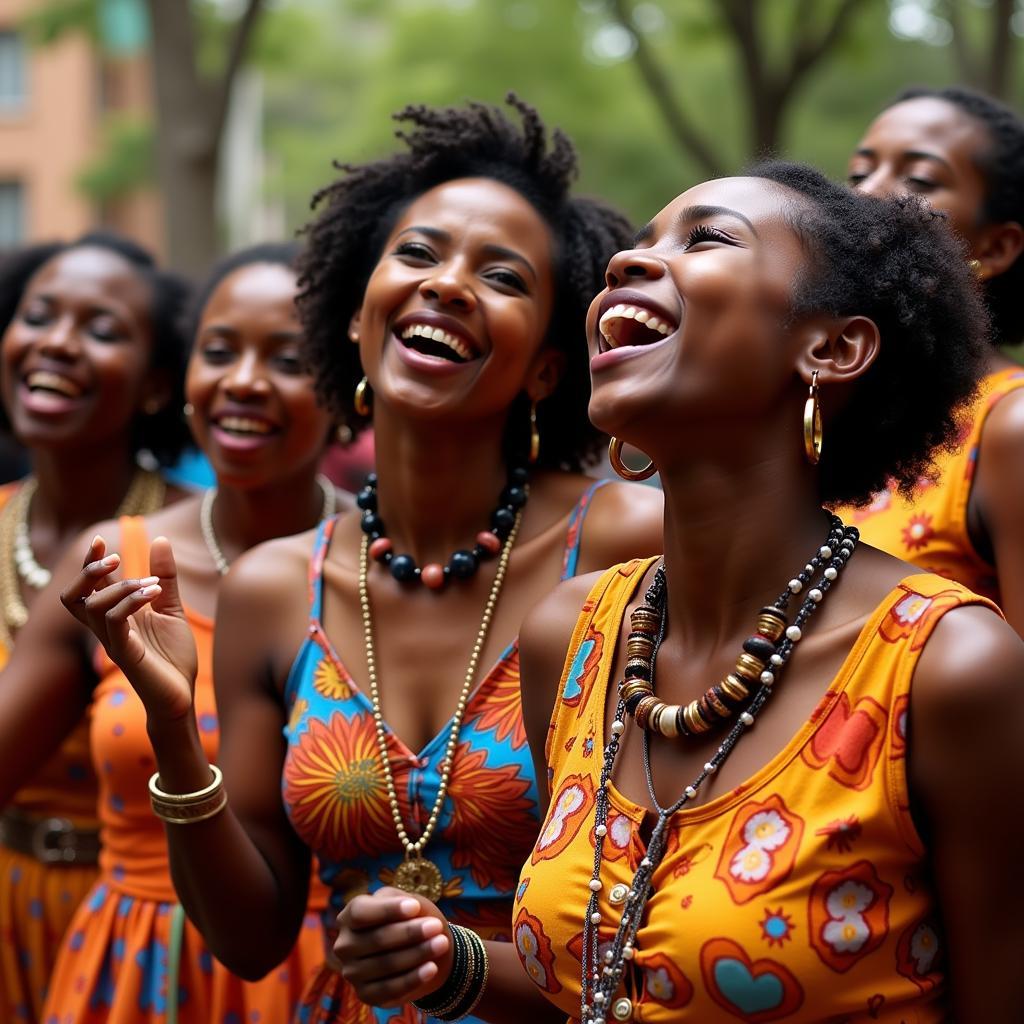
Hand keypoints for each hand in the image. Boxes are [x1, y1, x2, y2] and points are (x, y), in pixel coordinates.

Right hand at [61, 535, 197, 722]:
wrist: (181, 696)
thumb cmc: (172, 657)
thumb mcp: (172, 609)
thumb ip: (165, 578)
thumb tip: (161, 540)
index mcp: (114, 617)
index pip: (87, 588)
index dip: (88, 563)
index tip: (101, 541)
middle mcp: (106, 629)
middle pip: (72, 598)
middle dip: (87, 572)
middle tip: (116, 558)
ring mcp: (113, 643)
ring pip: (93, 607)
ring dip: (121, 586)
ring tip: (152, 584)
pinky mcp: (125, 655)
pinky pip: (114, 622)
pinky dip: (131, 601)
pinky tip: (153, 593)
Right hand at [333, 886, 453, 1007]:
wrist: (417, 948)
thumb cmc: (409, 918)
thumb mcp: (403, 901)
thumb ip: (400, 900)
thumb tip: (408, 908)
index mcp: (348, 917)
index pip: (361, 912)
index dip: (387, 909)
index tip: (415, 907)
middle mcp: (344, 946)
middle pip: (376, 939)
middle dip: (409, 932)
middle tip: (436, 926)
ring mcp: (352, 972)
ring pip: (385, 964)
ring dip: (416, 954)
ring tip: (441, 943)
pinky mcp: (365, 994)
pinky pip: (389, 989)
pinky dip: (413, 978)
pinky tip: (431, 968)